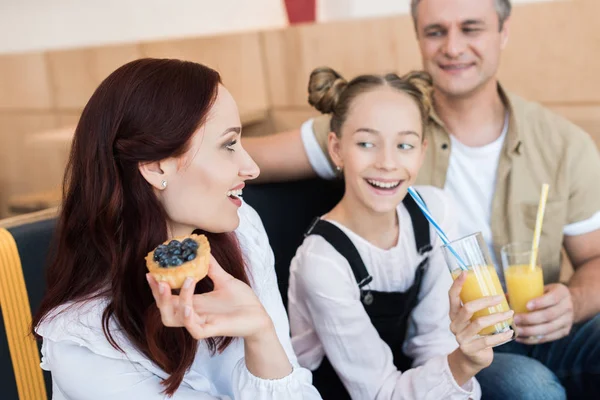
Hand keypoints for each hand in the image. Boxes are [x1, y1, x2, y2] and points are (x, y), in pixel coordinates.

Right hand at [147, 255, 272, 340]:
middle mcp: (194, 314)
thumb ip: (212, 266)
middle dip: (158, 295)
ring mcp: (201, 323)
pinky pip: (193, 329)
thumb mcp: (224, 279)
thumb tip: (203, 249)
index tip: (151, 271)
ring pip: (174, 319)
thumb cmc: (242, 301)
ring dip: (174, 301)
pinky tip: (189, 306)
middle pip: (165, 310)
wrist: (259, 315)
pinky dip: (188, 318)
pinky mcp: (211, 330)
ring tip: (184, 282)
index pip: (168, 297)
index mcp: (194, 302)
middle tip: (159, 279)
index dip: (156, 286)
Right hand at [448, 272, 514, 380]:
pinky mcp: (470, 349)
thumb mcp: (474, 319)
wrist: (472, 359)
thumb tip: (504, 293)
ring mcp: (461, 338)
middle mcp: (454, 325)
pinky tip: (510, 332)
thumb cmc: (476, 334)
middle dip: (485, 301)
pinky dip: (501, 336)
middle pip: (467, 308)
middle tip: (499, 298)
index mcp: (454, 314)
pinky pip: (487, 340)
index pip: (452, 296)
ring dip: (497, 317)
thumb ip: (481, 307)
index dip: (457, 284)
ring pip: (479, 323)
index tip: (466, 272)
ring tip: (510, 314)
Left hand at [513, 283, 573, 343]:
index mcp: (562, 293)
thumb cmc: (547, 294)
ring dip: (530, 331)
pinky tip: (520, 338)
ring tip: (516, 330)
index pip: (552, 298)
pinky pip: (548, 338)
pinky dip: (533, 339)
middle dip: (530, 319)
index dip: (540, 302)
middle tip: (515, 319)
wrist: (569, 303)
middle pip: (549, 315)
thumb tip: (502, 297)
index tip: (526, 305)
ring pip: (548, 329)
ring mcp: (567, 321)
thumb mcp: (541, 287)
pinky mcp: (564, 332)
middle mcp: (567, 307)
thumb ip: (525, 291)